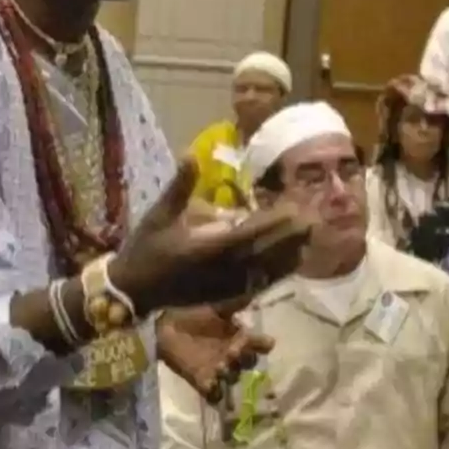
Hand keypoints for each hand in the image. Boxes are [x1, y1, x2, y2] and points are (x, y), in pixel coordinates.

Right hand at [109, 158, 310, 314]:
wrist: (133, 291)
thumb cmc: (145, 249)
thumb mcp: (159, 214)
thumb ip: (179, 186)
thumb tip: (191, 153)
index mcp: (205, 248)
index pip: (248, 234)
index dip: (274, 222)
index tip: (295, 209)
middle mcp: (221, 269)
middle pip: (266, 254)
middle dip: (292, 237)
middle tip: (315, 220)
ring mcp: (225, 286)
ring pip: (267, 271)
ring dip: (290, 255)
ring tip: (311, 239)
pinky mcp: (225, 296)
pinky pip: (259, 285)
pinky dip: (278, 273)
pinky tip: (291, 264)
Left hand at [158, 305, 273, 401]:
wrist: (168, 329)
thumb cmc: (194, 317)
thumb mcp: (214, 310)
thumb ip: (233, 305)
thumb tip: (253, 295)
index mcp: (239, 339)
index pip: (259, 345)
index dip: (262, 344)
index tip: (266, 342)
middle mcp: (234, 357)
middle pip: (248, 363)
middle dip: (245, 358)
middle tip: (236, 350)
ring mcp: (220, 371)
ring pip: (233, 377)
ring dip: (230, 373)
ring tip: (222, 365)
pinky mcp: (204, 381)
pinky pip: (214, 393)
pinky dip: (214, 392)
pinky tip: (211, 385)